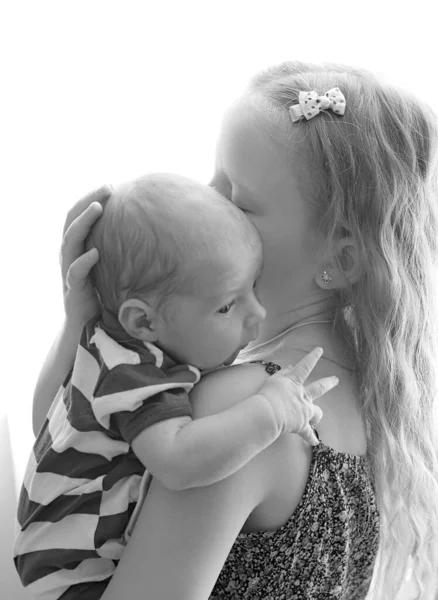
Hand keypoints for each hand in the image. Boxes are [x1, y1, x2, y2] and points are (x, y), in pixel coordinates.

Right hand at [60, 185, 111, 327]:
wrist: (88, 326)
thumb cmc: (102, 293)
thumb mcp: (111, 267)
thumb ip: (119, 250)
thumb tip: (150, 232)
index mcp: (78, 248)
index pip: (79, 216)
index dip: (91, 198)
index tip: (111, 186)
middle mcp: (70, 255)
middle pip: (72, 221)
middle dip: (87, 201)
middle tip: (107, 187)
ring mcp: (69, 272)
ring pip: (70, 241)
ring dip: (83, 223)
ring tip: (98, 208)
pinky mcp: (72, 290)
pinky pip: (75, 273)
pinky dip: (83, 261)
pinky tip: (96, 252)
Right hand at [258, 347, 338, 445]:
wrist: (268, 413)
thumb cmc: (266, 395)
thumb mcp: (273, 380)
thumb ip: (283, 374)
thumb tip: (290, 368)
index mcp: (295, 382)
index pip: (305, 366)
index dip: (313, 357)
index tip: (320, 350)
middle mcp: (303, 395)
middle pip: (319, 387)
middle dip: (328, 383)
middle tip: (336, 380)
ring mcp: (304, 411)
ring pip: (317, 412)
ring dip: (317, 414)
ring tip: (317, 416)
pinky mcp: (301, 425)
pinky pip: (308, 433)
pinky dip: (311, 438)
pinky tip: (315, 442)